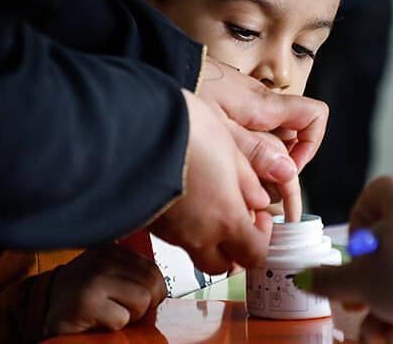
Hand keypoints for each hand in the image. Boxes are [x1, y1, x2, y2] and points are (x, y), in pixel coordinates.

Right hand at [46, 245, 166, 334]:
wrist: (46, 307)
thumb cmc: (82, 295)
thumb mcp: (110, 275)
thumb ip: (135, 275)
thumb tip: (162, 291)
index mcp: (113, 250)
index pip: (155, 271)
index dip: (152, 293)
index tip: (134, 300)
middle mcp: (104, 259)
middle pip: (152, 285)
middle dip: (143, 306)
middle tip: (121, 310)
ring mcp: (94, 278)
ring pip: (142, 301)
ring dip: (129, 316)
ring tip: (108, 313)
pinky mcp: (86, 302)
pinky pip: (121, 319)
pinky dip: (112, 327)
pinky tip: (96, 320)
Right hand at [148, 90, 273, 274]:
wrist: (129, 127)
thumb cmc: (183, 130)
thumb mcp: (228, 146)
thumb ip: (246, 180)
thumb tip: (258, 200)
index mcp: (225, 218)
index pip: (254, 254)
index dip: (263, 239)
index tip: (262, 218)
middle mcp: (196, 234)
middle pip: (222, 264)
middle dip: (234, 248)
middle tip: (238, 219)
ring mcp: (168, 231)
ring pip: (194, 250)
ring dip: (207, 237)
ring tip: (209, 203)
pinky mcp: (145, 221)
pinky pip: (171, 234)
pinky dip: (182, 225)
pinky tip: (184, 196)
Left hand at [196, 57, 325, 215]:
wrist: (157, 59)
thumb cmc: (185, 88)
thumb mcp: (218, 130)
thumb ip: (253, 152)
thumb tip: (287, 171)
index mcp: (264, 106)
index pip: (314, 116)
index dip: (310, 144)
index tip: (289, 168)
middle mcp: (260, 102)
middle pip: (292, 134)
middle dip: (283, 165)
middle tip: (263, 190)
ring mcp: (245, 102)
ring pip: (270, 135)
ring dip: (262, 161)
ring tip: (240, 182)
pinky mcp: (228, 104)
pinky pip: (249, 130)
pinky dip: (243, 151)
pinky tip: (223, 164)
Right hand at [303, 176, 392, 329]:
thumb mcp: (358, 281)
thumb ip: (328, 279)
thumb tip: (304, 278)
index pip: (374, 193)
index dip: (356, 222)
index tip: (353, 253)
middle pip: (390, 243)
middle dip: (369, 284)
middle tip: (356, 305)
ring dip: (389, 308)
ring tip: (381, 336)